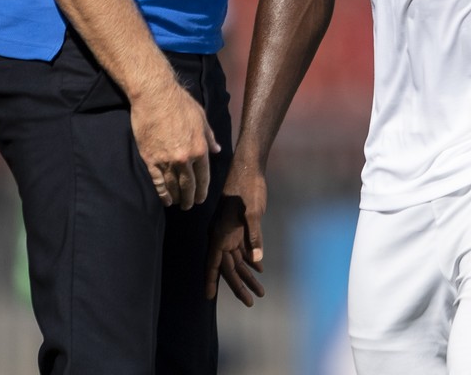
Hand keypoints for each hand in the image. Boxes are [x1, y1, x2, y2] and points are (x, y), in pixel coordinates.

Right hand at [130, 83, 218, 209]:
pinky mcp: (150, 159)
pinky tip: (164, 199)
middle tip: (190, 206)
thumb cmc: (181, 104)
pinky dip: (161, 192)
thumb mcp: (202, 119)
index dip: (202, 189)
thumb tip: (217, 149)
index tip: (201, 198)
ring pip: (173, 185)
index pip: (204, 176)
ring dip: (176, 197)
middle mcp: (185, 158)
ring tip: (178, 204)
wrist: (155, 97)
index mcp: (200, 148)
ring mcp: (166, 160)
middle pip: (188, 185)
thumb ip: (209, 137)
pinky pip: (157, 181)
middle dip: (190, 198)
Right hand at [205, 164, 267, 305]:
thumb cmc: (248, 188)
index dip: (212, 280)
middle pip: (229, 266)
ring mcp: (231, 232)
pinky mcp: (240, 227)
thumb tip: (256, 261)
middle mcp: (222, 236)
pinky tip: (258, 269)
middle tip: (252, 302)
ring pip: (237, 259)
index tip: (210, 298)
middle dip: (239, 285)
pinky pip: (243, 248)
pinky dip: (251, 259)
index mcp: (221, 233)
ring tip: (260, 291)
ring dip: (248, 275)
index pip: (214, 263)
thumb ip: (255, 236)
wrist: (248, 168)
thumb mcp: (254, 211)